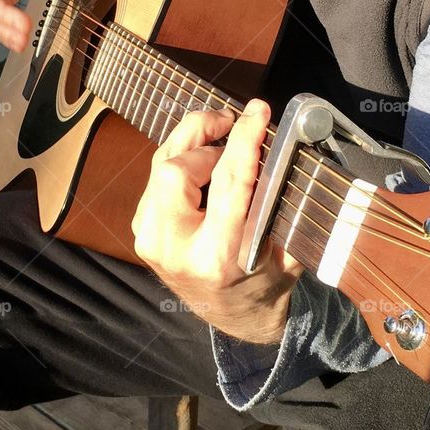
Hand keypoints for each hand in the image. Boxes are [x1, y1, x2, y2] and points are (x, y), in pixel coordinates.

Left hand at [130, 98, 303, 343]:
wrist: (232, 318)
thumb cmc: (265, 281)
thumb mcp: (286, 249)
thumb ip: (282, 203)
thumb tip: (285, 143)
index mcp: (218, 256)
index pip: (229, 182)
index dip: (243, 138)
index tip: (257, 111)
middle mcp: (176, 250)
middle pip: (174, 170)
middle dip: (204, 136)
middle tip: (232, 123)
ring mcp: (152, 241)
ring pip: (160, 166)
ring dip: (191, 141)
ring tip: (220, 132)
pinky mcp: (143, 232)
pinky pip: (155, 179)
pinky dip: (180, 158)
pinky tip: (203, 156)